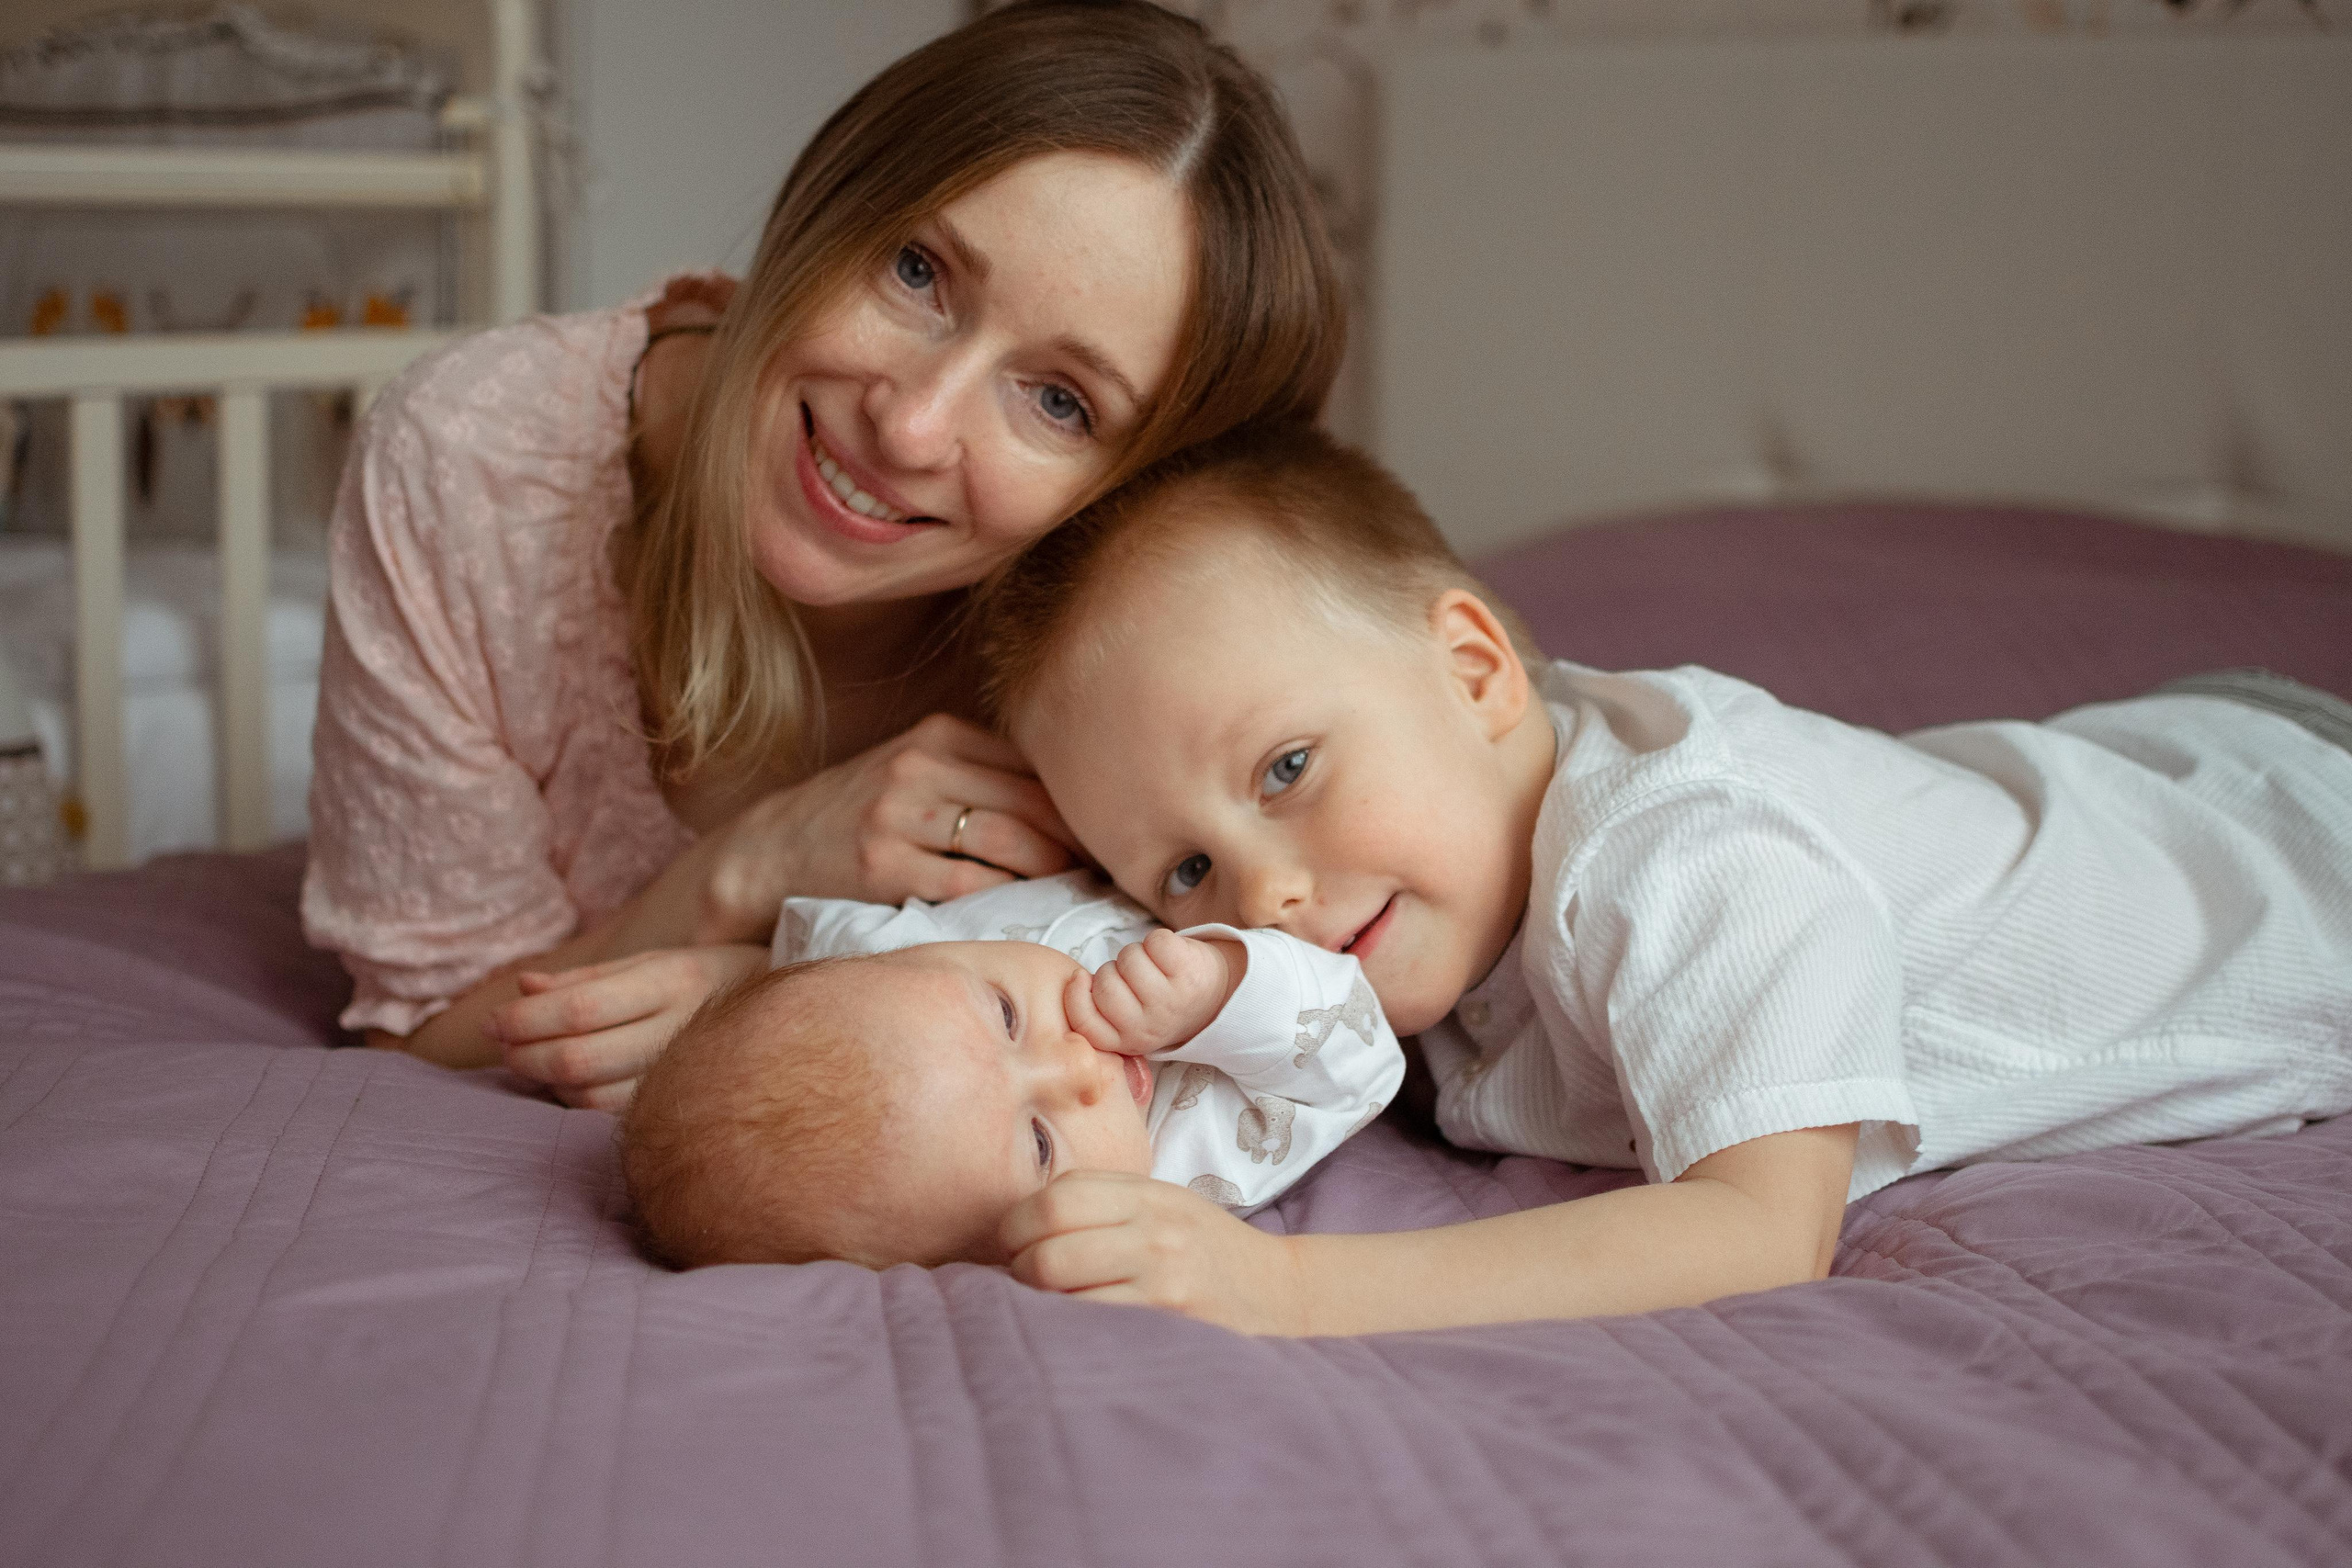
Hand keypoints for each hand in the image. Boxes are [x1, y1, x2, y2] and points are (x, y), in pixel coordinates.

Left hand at [491, 943, 764, 1110]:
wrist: (796, 1015)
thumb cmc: (709, 979)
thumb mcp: (654, 961)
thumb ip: (586, 978)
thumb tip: (523, 986)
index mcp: (672, 980)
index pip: (582, 1007)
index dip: (526, 1019)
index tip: (493, 1021)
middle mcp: (682, 1027)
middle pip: (581, 1058)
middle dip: (526, 1056)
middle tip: (504, 1047)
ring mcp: (687, 1074)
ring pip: (594, 1096)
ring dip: (548, 1084)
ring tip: (532, 1063)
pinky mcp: (687, 1107)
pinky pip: (615, 1116)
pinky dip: (578, 1102)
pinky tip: (571, 1084)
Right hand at [699, 714, 1078, 938]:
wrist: (771, 849)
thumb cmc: (861, 815)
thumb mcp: (915, 770)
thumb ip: (980, 775)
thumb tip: (1074, 810)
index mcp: (938, 735)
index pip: (1034, 768)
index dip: (1080, 806)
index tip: (1113, 834)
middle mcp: (920, 766)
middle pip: (1032, 803)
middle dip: (1079, 843)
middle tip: (1113, 873)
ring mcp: (898, 814)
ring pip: (1009, 844)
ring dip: (1053, 874)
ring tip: (1078, 894)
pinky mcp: (881, 865)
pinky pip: (970, 886)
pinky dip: (1007, 900)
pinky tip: (1027, 913)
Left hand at [1001, 1171, 1308, 1334]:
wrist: (1280, 1293)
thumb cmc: (1205, 1250)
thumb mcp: (1162, 1204)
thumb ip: (1101, 1202)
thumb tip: (1016, 1228)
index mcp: (1147, 1194)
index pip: (1056, 1197)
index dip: (1016, 1223)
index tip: (1011, 1244)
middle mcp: (1154, 1231)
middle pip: (1048, 1244)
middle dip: (1018, 1267)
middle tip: (1022, 1280)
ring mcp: (1163, 1280)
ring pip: (1061, 1287)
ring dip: (1036, 1303)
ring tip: (1044, 1307)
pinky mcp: (1169, 1324)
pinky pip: (1090, 1326)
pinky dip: (1066, 1330)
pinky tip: (1072, 1332)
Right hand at [1065, 931, 1239, 1055]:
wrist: (1212, 995)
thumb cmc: (1159, 1002)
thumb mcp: (1127, 1019)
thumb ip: (1100, 1010)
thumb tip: (1075, 980)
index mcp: (1129, 1040)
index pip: (1086, 1024)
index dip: (1075, 996)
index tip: (1081, 977)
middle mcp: (1150, 1026)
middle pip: (1105, 984)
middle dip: (1112, 970)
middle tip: (1130, 977)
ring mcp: (1171, 1000)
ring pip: (1128, 958)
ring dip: (1136, 953)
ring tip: (1151, 966)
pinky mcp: (1190, 974)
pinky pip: (1155, 941)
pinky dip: (1158, 940)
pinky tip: (1168, 956)